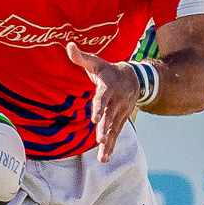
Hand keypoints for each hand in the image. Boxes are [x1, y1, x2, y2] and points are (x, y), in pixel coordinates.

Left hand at [66, 43, 136, 162]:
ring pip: (114, 128)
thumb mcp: (96, 62)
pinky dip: (112, 146)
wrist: (134, 78)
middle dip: (105, 129)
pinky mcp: (122, 120)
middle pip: (110, 116)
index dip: (99, 107)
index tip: (94, 118)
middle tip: (101, 140)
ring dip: (109, 143)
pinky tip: (105, 158)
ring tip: (103, 157)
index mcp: (108, 86)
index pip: (103, 98)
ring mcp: (120, 112)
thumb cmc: (107, 70)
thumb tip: (69, 46)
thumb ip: (81, 57)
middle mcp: (116, 101)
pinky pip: (117, 134)